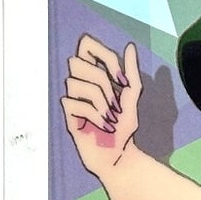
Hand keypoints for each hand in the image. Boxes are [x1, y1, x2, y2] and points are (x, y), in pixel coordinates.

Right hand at [59, 34, 139, 182]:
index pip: (86, 45)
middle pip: (77, 62)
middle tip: (116, 104)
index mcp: (94, 74)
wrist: (120, 154)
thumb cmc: (124, 126)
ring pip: (75, 82)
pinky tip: (105, 126)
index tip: (120, 78)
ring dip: (101, 101)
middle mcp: (80, 84)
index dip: (102, 53)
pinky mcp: (68, 117)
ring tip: (111, 118)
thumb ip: (131, 71)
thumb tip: (128, 46)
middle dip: (103, 82)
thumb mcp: (132, 95)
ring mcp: (72, 100)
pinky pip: (75, 103)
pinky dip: (96, 115)